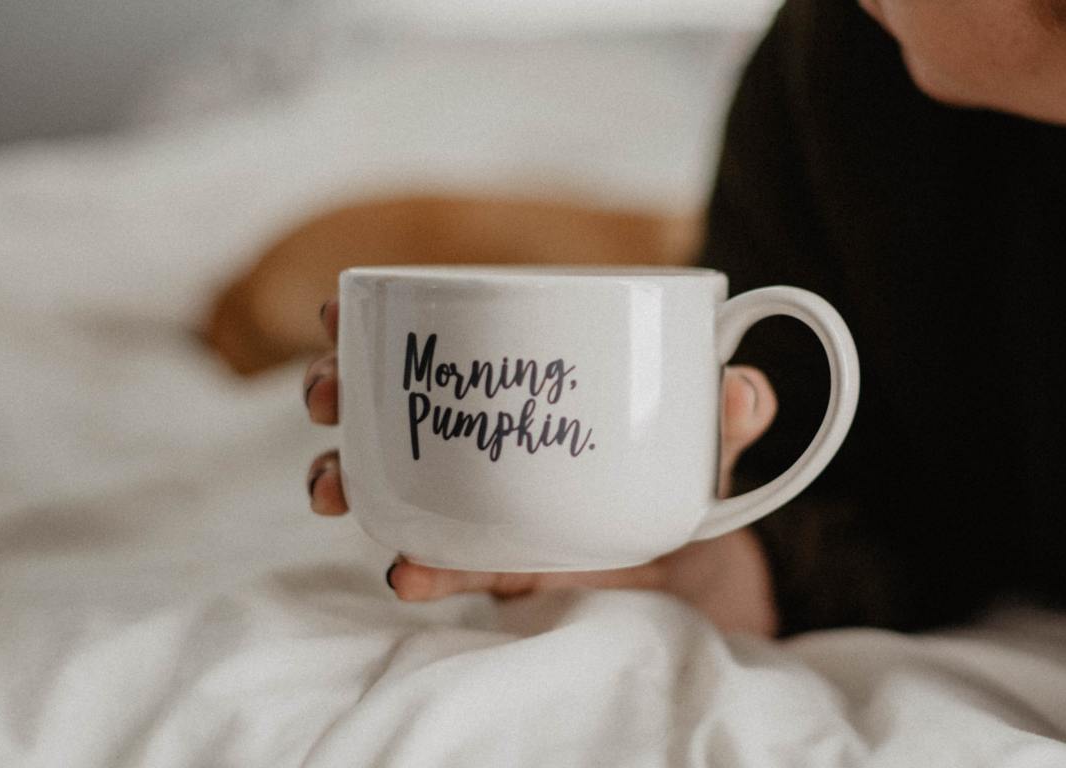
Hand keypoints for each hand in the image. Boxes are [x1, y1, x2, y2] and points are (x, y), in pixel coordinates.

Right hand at [303, 301, 782, 636]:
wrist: (716, 572)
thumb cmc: (692, 474)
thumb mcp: (712, 432)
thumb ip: (732, 409)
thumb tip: (741, 389)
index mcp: (518, 387)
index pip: (437, 343)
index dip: (376, 325)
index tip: (334, 309)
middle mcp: (484, 444)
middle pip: (389, 410)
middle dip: (338, 396)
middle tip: (324, 392)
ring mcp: (486, 509)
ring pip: (395, 489)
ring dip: (349, 482)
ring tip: (332, 488)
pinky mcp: (508, 571)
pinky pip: (456, 567)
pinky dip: (427, 569)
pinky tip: (404, 569)